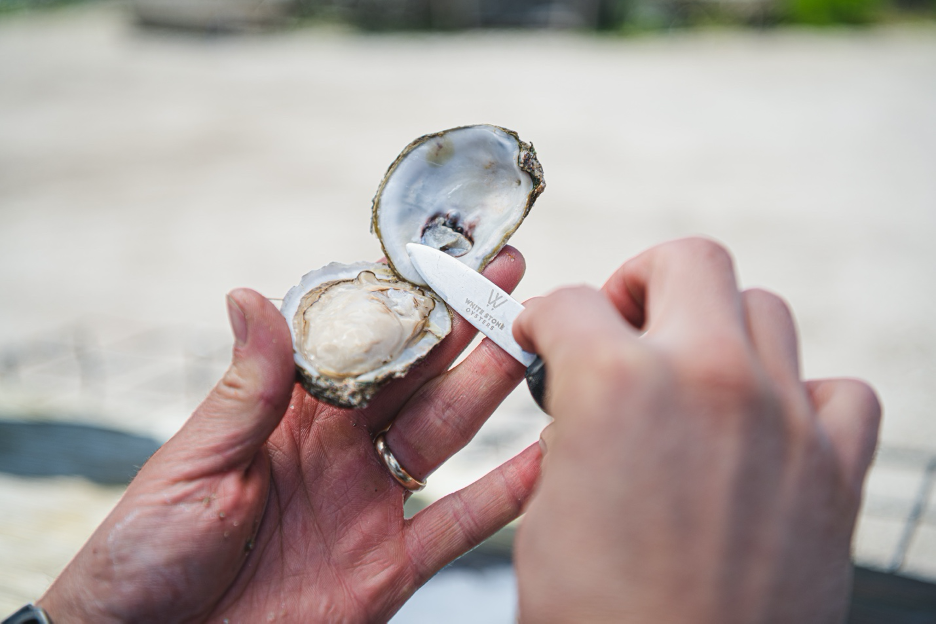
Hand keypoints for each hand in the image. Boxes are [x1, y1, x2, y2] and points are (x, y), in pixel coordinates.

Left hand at [38, 247, 539, 622]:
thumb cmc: (148, 553)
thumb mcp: (195, 462)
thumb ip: (247, 388)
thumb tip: (251, 296)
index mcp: (291, 416)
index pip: (361, 345)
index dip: (404, 302)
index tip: (445, 259)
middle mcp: (341, 451)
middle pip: (418, 378)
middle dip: (465, 326)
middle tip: (512, 279)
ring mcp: (370, 505)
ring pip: (446, 434)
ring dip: (492, 388)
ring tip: (537, 342)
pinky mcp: (388, 566)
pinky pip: (457, 526)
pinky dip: (504, 495)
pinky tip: (546, 457)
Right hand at [513, 238, 880, 623]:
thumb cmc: (599, 618)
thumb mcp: (549, 508)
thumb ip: (573, 429)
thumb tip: (586, 403)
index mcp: (618, 385)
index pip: (572, 303)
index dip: (545, 318)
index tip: (544, 333)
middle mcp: (709, 380)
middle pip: (688, 261)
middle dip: (640, 282)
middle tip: (621, 323)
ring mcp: (784, 419)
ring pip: (765, 310)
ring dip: (717, 329)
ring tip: (690, 374)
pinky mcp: (833, 471)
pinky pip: (838, 391)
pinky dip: (801, 394)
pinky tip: (767, 423)